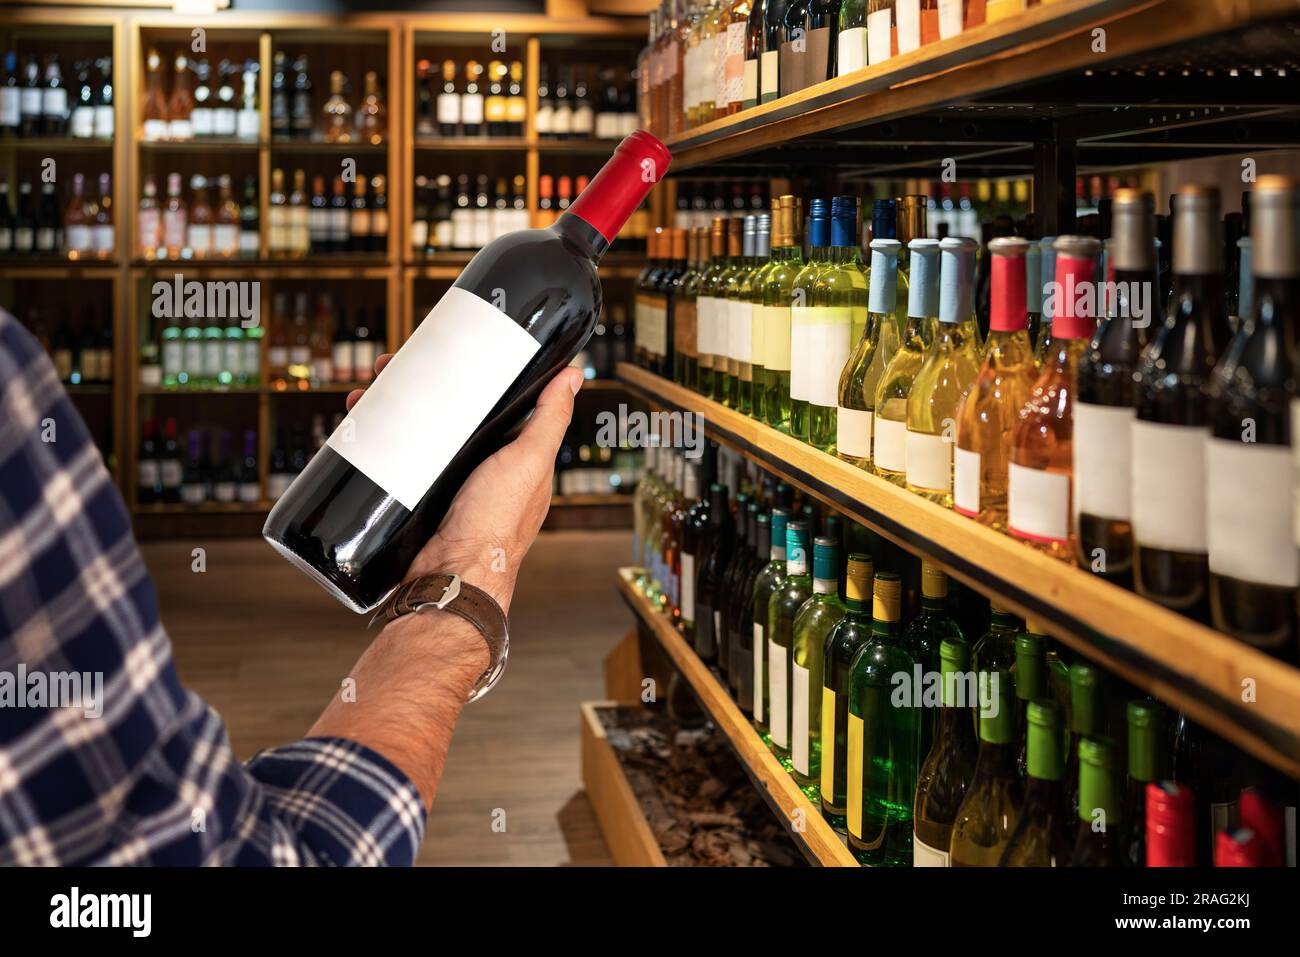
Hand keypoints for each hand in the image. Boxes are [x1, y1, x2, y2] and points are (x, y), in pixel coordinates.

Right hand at [347, 355, 582, 614]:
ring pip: (419, 436)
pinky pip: (400, 465)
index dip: (467, 376)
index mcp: (516, 461)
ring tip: (362, 396)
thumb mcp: (528, 460)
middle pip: (448, 417)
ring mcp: (451, 489)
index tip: (439, 355)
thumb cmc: (495, 523)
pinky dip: (379, 445)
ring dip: (388, 411)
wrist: (450, 576)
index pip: (494, 405)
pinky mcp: (421, 502)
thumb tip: (573, 377)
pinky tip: (358, 432)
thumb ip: (550, 420)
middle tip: (384, 371)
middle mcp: (485, 474)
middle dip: (414, 389)